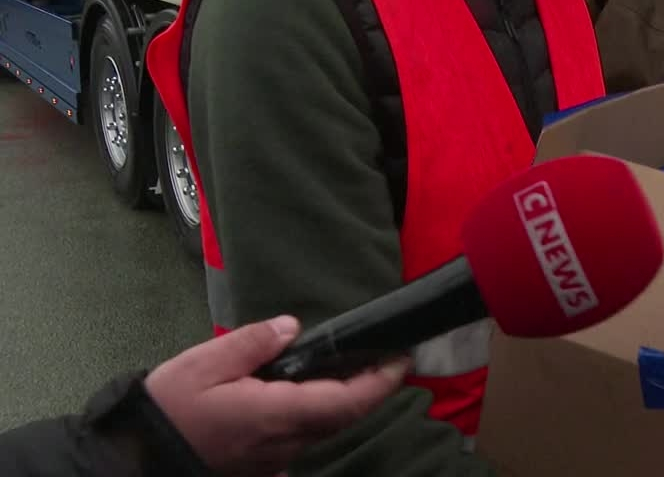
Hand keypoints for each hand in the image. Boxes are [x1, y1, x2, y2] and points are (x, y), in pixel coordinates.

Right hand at [144, 315, 409, 476]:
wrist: (134, 457)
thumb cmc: (169, 408)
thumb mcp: (206, 363)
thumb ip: (254, 342)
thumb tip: (293, 327)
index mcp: (277, 415)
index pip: (346, 402)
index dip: (380, 382)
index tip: (402, 358)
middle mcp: (285, 444)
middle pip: (342, 418)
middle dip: (370, 390)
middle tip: (387, 358)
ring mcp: (275, 460)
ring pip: (323, 429)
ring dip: (345, 402)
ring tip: (355, 367)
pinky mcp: (262, 466)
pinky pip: (301, 438)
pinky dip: (318, 414)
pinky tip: (312, 392)